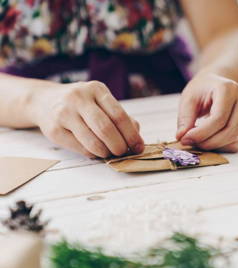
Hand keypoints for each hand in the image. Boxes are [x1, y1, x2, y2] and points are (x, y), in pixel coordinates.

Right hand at [29, 81, 143, 157]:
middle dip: (119, 145)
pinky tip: (96, 152)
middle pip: (106, 128)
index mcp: (96, 89)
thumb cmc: (82, 104)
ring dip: (106, 152)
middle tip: (124, 153)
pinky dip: (93, 154)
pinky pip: (80, 148)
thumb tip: (136, 135)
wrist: (44, 101)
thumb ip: (119, 116)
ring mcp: (64, 113)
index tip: (139, 147)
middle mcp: (79, 98)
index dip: (131, 135)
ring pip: (92, 141)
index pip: (119, 115)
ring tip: (110, 153)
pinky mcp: (54, 130)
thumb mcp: (101, 102)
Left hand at [176, 73, 237, 151]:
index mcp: (228, 88)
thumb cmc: (202, 88)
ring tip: (198, 141)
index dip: (202, 132)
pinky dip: (221, 146)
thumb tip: (182, 137)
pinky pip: (236, 142)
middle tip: (191, 142)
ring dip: (215, 146)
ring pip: (235, 139)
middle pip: (230, 130)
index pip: (219, 117)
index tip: (185, 139)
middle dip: (208, 142)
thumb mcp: (188, 98)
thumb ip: (185, 118)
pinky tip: (209, 140)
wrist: (216, 84)